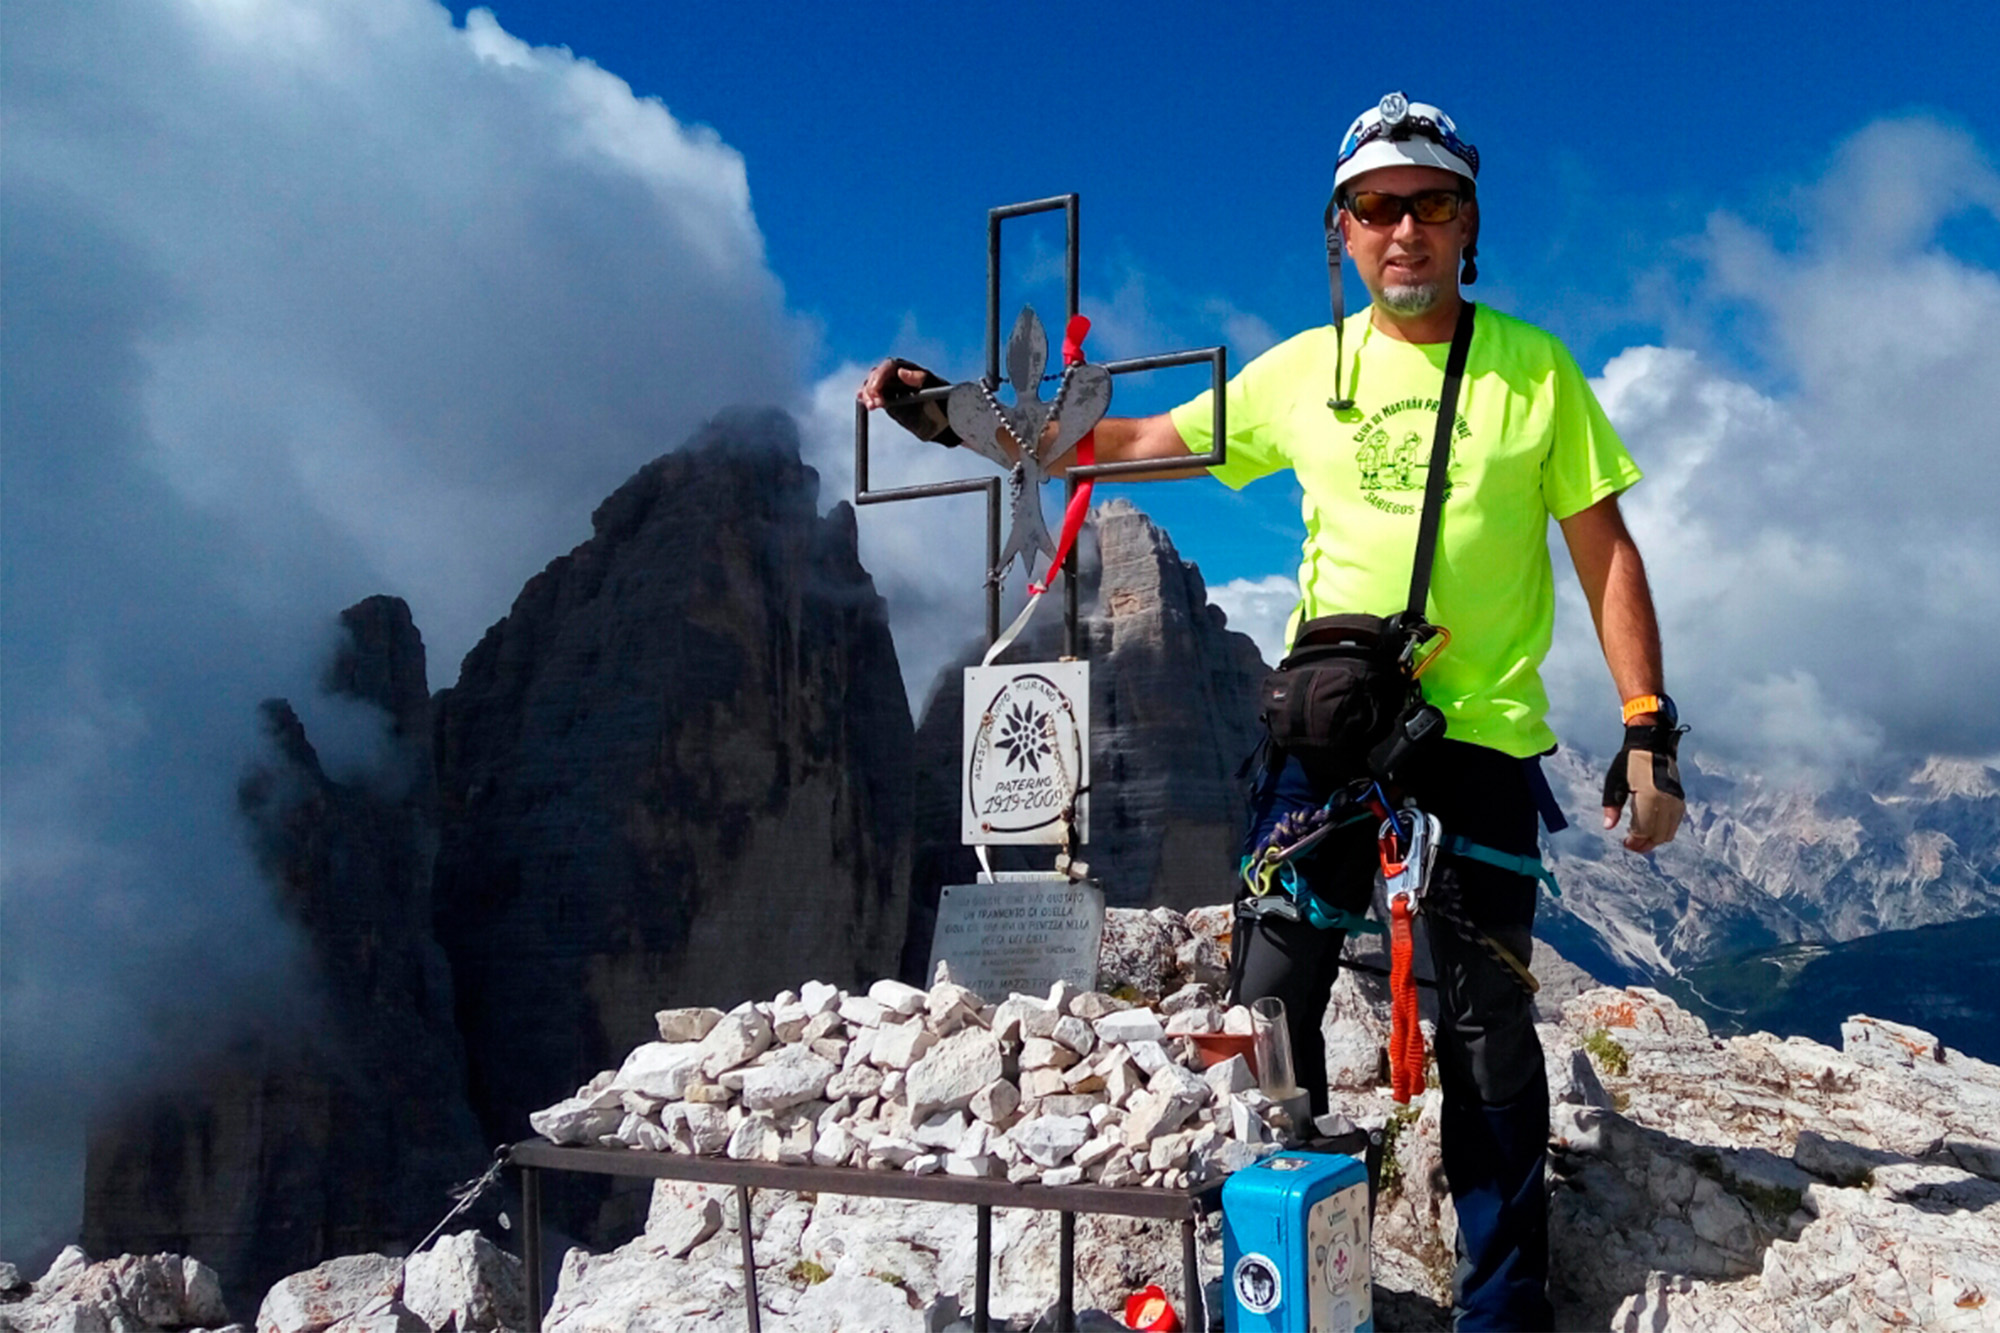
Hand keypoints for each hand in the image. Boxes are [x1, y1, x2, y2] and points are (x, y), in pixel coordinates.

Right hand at [857, 358, 959, 445]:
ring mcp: (891, 387)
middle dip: (872, 387)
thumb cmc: (943, 400)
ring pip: (873, 385)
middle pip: (877, 375)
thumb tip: (902, 372)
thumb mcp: (936, 388)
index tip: (877, 390)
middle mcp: (897, 375)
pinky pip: (874, 396)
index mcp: (910, 369)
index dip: (880, 376)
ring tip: (871, 406)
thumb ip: (920, 379)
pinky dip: (867, 398)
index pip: (889, 366)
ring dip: (868, 394)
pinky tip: (865, 402)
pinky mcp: (887, 399)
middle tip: (874, 402)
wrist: (945, 419)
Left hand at [1602, 722, 1685, 853]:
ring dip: (1655, 839)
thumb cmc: (1629, 763)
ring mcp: (1676, 801)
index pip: (1644, 830)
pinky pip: (1675, 823)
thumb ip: (1612, 806)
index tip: (1625, 843)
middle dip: (1644, 844)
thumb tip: (1608, 826)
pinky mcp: (1680, 799)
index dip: (1635, 841)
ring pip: (1669, 832)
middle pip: (1658, 835)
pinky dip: (1664, 830)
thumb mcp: (1614, 782)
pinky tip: (1652, 829)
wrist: (1652, 745)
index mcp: (1648, 796)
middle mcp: (1666, 801)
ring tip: (1641, 839)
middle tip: (1632, 845)